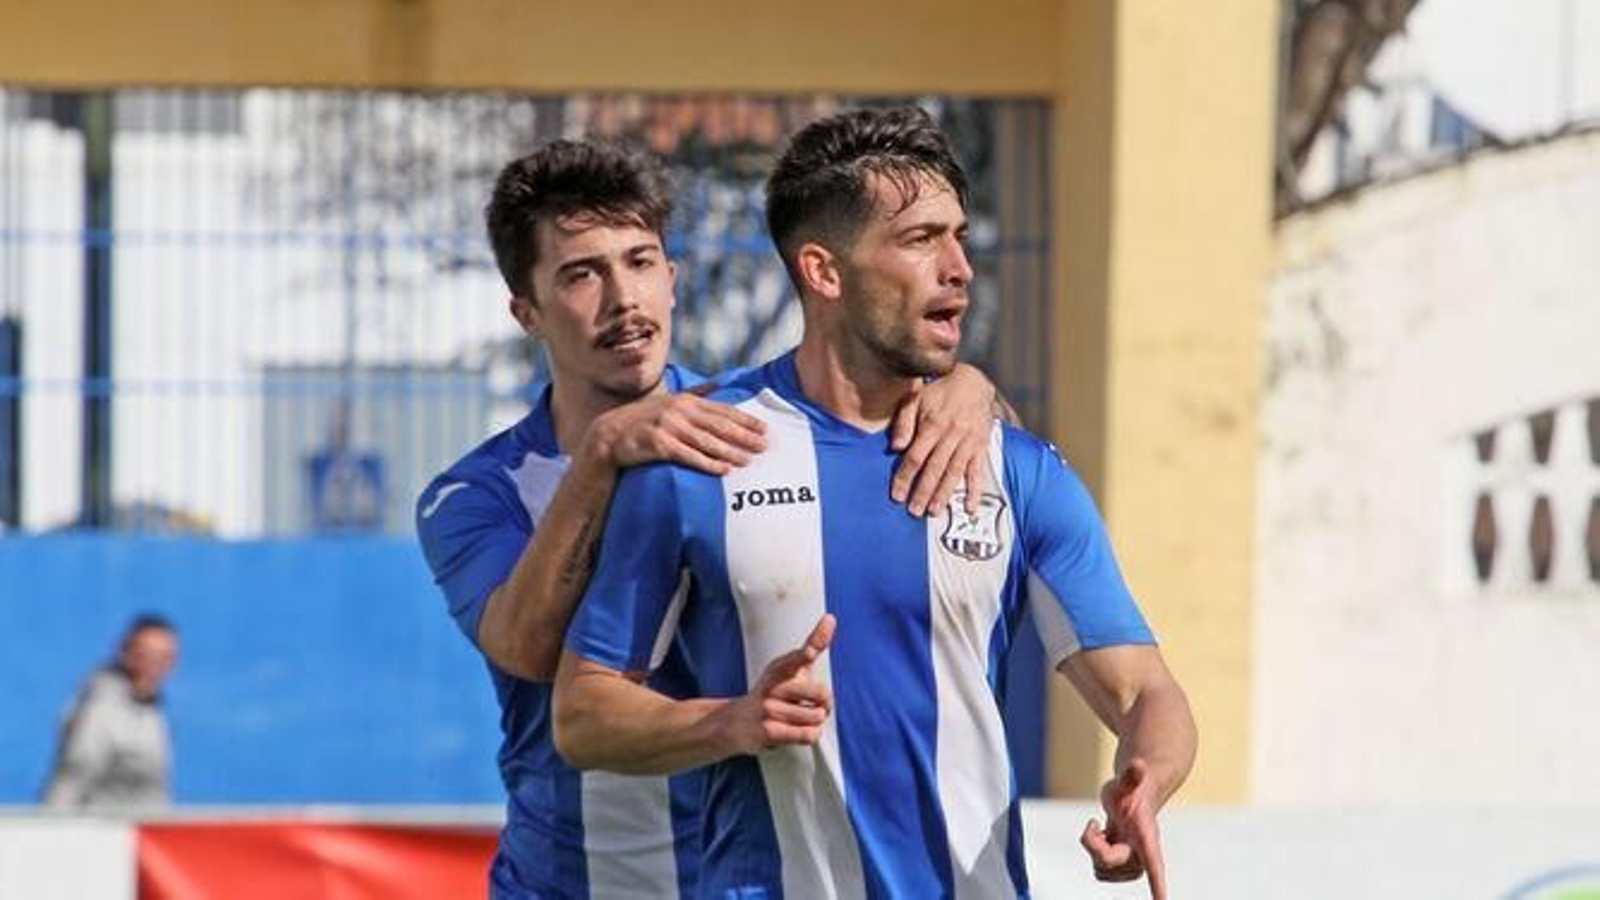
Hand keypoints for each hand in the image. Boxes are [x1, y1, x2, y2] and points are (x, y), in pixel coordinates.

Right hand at [586, 386, 766, 474]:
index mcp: (686, 401)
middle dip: (744, 436)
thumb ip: (696, 394)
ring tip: (748, 460)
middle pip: (718, 425)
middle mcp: (679, 411)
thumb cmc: (644, 421)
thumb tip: (720, 383)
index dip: (745, 419)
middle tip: (765, 446)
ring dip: (730, 451)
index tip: (764, 429)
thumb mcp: (670, 402)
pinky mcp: (658, 444)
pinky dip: (707, 463)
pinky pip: (688, 456)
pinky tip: (723, 470)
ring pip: (706, 441)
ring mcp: (668, 426)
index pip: (722, 410)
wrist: (608, 435)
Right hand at [715, 614, 835, 755]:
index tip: (820, 637)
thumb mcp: (785, 668)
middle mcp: (774, 686)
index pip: (798, 656)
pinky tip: (799, 731)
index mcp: (780, 668)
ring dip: (816, 721)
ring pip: (817, 716)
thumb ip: (809, 649)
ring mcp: (770, 708)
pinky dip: (811, 735)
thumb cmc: (768, 694)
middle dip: (826, 703)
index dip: (811, 647)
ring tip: (799, 720)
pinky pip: (808, 734)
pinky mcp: (770, 731)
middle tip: (816, 705)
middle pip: (821, 693)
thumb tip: (830, 619)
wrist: (732, 723)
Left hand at [889, 363, 995, 516]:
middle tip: (914, 511)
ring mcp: (968, 441)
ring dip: (944, 494)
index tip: (897, 495)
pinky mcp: (981, 445)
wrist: (973, 381)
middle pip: (935, 468)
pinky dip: (975, 489)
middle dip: (923, 491)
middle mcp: (951, 434)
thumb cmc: (939, 392)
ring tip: (934, 511)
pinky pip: (978, 470)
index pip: (916, 456)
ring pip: (954, 471)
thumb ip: (904, 422)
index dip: (905, 477)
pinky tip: (969, 506)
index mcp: (933, 423)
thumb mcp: (916, 399)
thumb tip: (895, 447)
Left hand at [1081, 758, 1167, 898]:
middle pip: (1109, 863)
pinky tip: (1103, 838)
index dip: (1158, 885)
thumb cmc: (1131, 788)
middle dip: (1095, 845)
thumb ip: (1132, 775)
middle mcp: (1142, 854)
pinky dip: (1094, 855)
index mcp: (1147, 836)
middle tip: (1095, 823)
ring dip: (1094, 851)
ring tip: (1103, 831)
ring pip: (1102, 871)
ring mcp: (1133, 863)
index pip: (1154, 864)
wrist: (1135, 795)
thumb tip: (1138, 763)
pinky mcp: (1122, 866)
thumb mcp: (1128, 779)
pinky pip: (1099, 871)